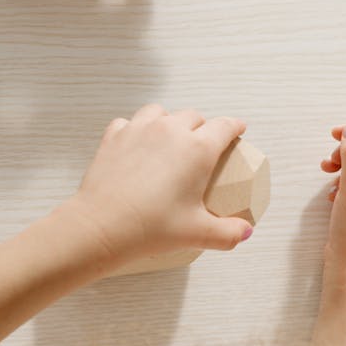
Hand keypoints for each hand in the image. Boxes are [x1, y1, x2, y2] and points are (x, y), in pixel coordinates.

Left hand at [66, 105, 252, 262]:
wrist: (101, 227)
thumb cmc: (151, 228)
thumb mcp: (198, 233)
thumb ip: (228, 233)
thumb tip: (244, 232)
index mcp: (198, 149)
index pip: (225, 126)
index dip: (235, 126)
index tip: (239, 129)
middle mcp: (170, 131)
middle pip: (194, 116)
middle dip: (203, 127)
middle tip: (203, 146)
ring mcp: (140, 129)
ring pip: (161, 112)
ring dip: (170, 121)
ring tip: (169, 140)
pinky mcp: (114, 136)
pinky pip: (129, 121)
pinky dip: (136, 129)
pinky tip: (137, 144)